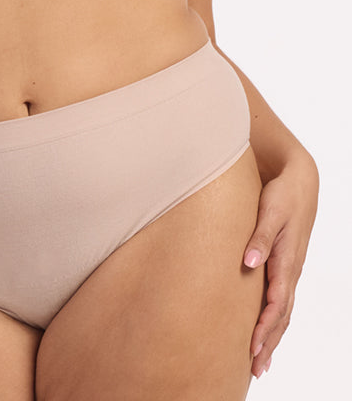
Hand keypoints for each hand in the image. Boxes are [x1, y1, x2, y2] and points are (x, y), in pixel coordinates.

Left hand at [243, 150, 318, 377]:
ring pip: (283, 311)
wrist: (299, 181)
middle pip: (281, 314)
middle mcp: (291, 269)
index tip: (252, 345)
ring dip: (272, 337)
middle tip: (255, 368)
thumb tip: (250, 262)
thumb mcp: (270, 211)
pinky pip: (282, 300)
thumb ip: (260, 236)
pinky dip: (275, 321)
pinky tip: (266, 332)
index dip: (265, 325)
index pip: (277, 302)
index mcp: (287, 259)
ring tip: (259, 363)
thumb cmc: (282, 195)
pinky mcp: (286, 265)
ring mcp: (290, 269)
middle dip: (269, 342)